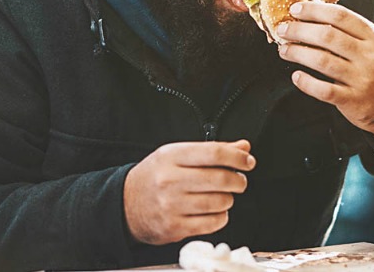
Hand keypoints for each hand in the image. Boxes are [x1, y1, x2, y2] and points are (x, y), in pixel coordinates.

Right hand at [123, 140, 254, 244]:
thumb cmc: (155, 177)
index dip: (237, 157)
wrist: (125, 204)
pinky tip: (215, 211)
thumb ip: (211, 151)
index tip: (248, 161)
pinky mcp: (174, 227)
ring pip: (219, 202)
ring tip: (223, 196)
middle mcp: (170, 180)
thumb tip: (243, 147)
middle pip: (220, 178)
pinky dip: (221, 217)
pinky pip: (212, 223)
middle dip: (238, 181)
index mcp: (171, 156)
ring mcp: (171, 205)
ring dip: (228, 199)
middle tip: (239, 181)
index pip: (213, 152)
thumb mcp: (177, 155)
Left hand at [276, 2, 373, 138]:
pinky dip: (307, 83)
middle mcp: (369, 56)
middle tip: (283, 30)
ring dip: (298, 53)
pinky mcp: (354, 101)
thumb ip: (350, 32)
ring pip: (323, 61)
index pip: (340, 16)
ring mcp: (362, 79)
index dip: (314, 11)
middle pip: (328, 37)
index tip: (294, 10)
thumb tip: (313, 14)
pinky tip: (296, 76)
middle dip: (300, 30)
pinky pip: (325, 90)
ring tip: (284, 50)